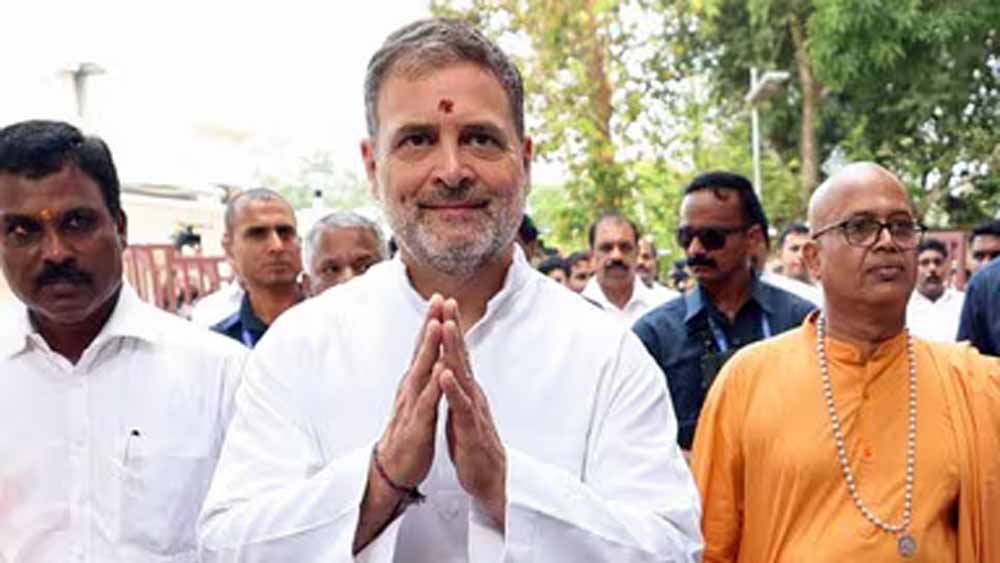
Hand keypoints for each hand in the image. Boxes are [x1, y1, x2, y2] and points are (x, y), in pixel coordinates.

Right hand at [355, 295, 445, 553]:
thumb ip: (423, 379)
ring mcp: (413, 404)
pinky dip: (435, 385)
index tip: (440, 298)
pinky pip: (427, 402)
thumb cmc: (408, 434)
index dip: (432, 322)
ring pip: (423, 371)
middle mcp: (411, 387)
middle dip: (431, 323)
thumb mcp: (418, 400)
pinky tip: (442, 371)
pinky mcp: (418, 423)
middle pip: (422, 350)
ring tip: (438, 325)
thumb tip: (430, 358)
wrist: (393, 469)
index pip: (424, 347)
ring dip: (430, 347)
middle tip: (438, 298)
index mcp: (414, 382)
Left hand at [438, 299, 506, 525]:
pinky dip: (452, 389)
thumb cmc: (472, 443)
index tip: (442, 303)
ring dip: (453, 349)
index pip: (457, 353)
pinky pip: (460, 406)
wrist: (488, 478)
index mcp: (466, 388)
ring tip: (446, 326)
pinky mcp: (469, 428)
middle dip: (453, 327)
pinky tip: (444, 373)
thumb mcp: (461, 408)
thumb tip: (451, 366)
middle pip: (461, 355)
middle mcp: (472, 393)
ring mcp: (472, 409)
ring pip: (462, 374)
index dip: (450, 328)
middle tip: (446, 301)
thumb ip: (457, 387)